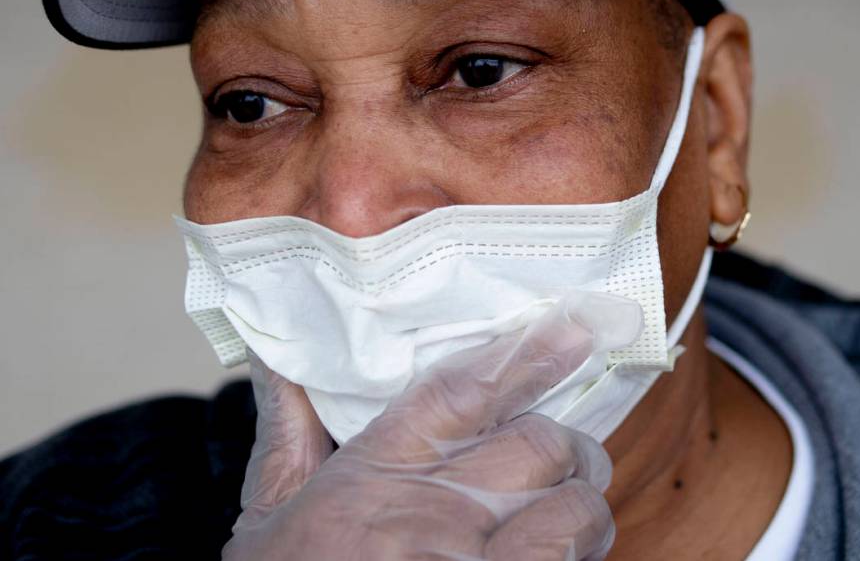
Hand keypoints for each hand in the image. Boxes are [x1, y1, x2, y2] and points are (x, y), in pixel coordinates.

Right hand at [224, 292, 642, 559]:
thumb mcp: (269, 512)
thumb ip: (286, 429)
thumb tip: (273, 354)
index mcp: (378, 469)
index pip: (466, 390)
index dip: (528, 355)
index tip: (573, 332)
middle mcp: (431, 509)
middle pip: (539, 443)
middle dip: (563, 450)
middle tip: (561, 461)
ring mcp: (469, 560)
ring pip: (572, 509)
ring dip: (580, 511)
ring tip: (567, 516)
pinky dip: (576, 557)